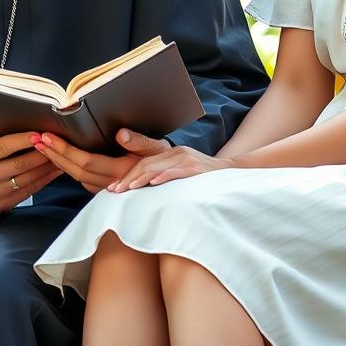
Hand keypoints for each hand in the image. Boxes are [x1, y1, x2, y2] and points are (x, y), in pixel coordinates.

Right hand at [0, 127, 62, 211]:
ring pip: (27, 181)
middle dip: (44, 154)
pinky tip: (51, 173)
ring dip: (47, 169)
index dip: (26, 139)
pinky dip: (40, 182)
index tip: (42, 133)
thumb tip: (17, 118)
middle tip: (60, 143)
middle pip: (22, 165)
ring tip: (62, 157)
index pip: (7, 147)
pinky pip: (25, 194)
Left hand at [32, 128, 169, 192]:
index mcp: (123, 170)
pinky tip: (62, 160)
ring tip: (43, 147)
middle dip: (54, 155)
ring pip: (78, 178)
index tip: (47, 137)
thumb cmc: (172, 161)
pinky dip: (70, 170)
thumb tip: (120, 134)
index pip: (86, 161)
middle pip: (77, 171)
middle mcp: (115, 183)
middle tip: (36, 139)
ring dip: (58, 163)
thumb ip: (139, 142)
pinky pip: (85, 182)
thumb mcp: (159, 148)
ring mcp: (112, 190)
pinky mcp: (111, 190)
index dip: (65, 150)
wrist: (181, 184)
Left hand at [107, 145, 235, 191]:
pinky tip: (153, 183)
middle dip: (127, 178)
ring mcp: (186, 159)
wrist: (233, 174)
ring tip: (127, 188)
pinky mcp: (196, 168)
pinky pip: (176, 171)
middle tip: (114, 192)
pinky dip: (163, 177)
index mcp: (170, 154)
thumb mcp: (181, 174)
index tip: (113, 189)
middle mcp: (177, 153)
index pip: (143, 163)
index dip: (126, 175)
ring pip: (157, 167)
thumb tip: (142, 191)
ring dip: (140, 178)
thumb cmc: (204, 179)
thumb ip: (164, 177)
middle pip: (145, 164)